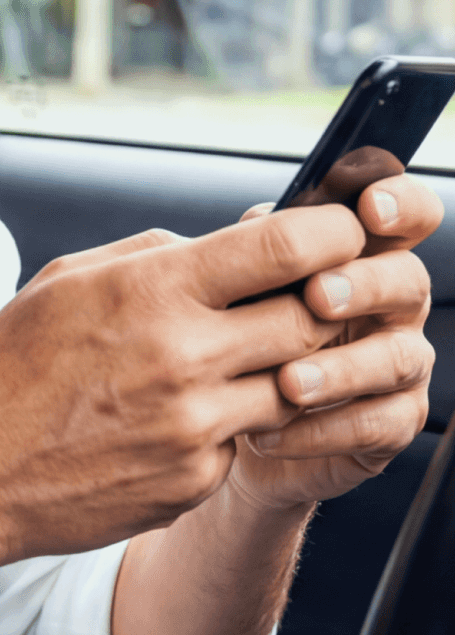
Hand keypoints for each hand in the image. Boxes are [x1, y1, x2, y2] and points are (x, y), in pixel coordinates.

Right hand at [0, 202, 380, 566]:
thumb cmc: (9, 367)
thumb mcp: (69, 278)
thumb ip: (157, 252)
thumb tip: (231, 239)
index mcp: (153, 292)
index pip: (286, 249)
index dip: (333, 232)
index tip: (342, 230)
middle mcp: (185, 359)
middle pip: (312, 320)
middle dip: (318, 303)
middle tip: (302, 296)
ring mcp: (195, 429)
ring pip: (293, 386)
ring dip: (279, 366)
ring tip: (232, 357)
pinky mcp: (195, 483)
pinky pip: (243, 439)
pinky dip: (229, 422)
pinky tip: (178, 416)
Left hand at [227, 174, 442, 513]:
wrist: (226, 424)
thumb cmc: (237, 336)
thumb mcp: (237, 288)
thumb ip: (253, 250)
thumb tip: (252, 223)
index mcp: (364, 255)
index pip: (407, 216)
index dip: (402, 204)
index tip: (370, 207)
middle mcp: (393, 305)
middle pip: (408, 280)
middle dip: (365, 285)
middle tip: (317, 297)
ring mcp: (398, 364)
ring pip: (395, 358)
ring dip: (341, 368)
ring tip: (286, 381)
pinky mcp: (391, 424)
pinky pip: (377, 425)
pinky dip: (324, 429)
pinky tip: (274, 430)